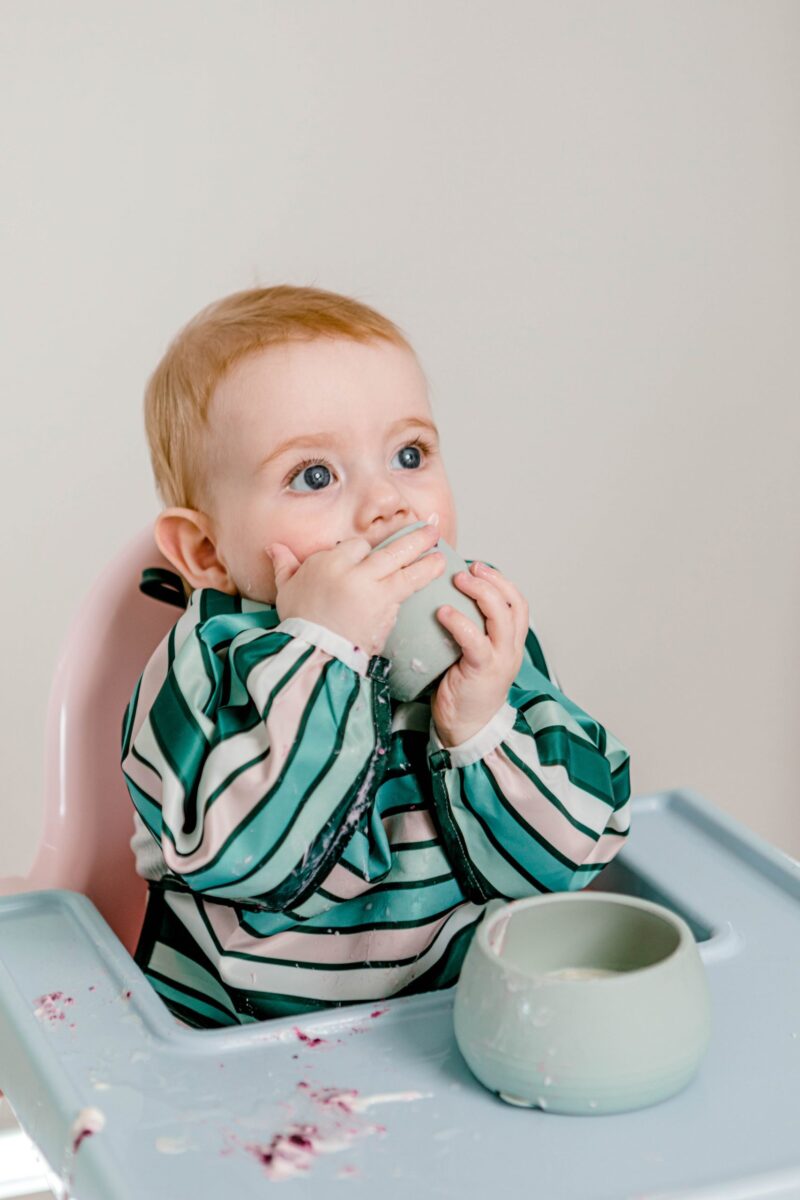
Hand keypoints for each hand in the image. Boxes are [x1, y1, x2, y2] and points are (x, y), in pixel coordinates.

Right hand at [266, 524, 445, 656]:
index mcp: (328, 563)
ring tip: (442, 552)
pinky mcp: (386, 610)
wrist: (315, 655)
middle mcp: (353, 572)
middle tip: (432, 528)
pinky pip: (407, 589)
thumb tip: (275, 548)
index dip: (366, 548)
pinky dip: (422, 580)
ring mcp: (372, 591)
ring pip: (404, 568)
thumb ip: (285, 565)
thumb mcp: (287, 589)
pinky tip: (435, 574)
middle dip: (413, 538)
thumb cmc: (300, 622)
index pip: (357, 545)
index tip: (375, 549)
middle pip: (388, 549)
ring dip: (426, 559)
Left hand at [431, 561, 527, 747]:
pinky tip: (443, 612)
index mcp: (511, 643)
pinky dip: (460, 622)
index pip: (518, 603)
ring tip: (459, 580)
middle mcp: (511, 649)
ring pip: (501, 616)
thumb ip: (470, 630)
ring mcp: (500, 660)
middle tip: (468, 569)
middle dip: (492, 580)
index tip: (479, 567)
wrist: (466, 728)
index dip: (501, 581)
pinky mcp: (483, 671)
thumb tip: (444, 598)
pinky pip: (475, 640)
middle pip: (513, 604)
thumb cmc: (463, 689)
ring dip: (481, 593)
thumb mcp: (472, 654)